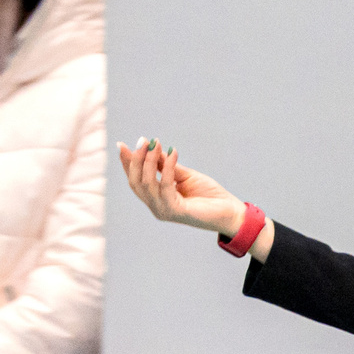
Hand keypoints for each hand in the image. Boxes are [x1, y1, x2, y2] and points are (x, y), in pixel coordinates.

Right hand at [116, 137, 246, 236]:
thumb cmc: (210, 196)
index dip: (127, 163)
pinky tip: (173, 153)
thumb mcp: (184, 175)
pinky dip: (167, 167)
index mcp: (156, 199)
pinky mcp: (175, 211)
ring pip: (146, 183)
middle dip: (136, 159)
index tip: (122, 145)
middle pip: (135, 182)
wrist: (231, 212)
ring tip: (157, 144)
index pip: (135, 180)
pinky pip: (165, 185)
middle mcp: (156, 207)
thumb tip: (152, 148)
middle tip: (144, 140)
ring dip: (150, 160)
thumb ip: (166, 166)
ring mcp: (164, 210)